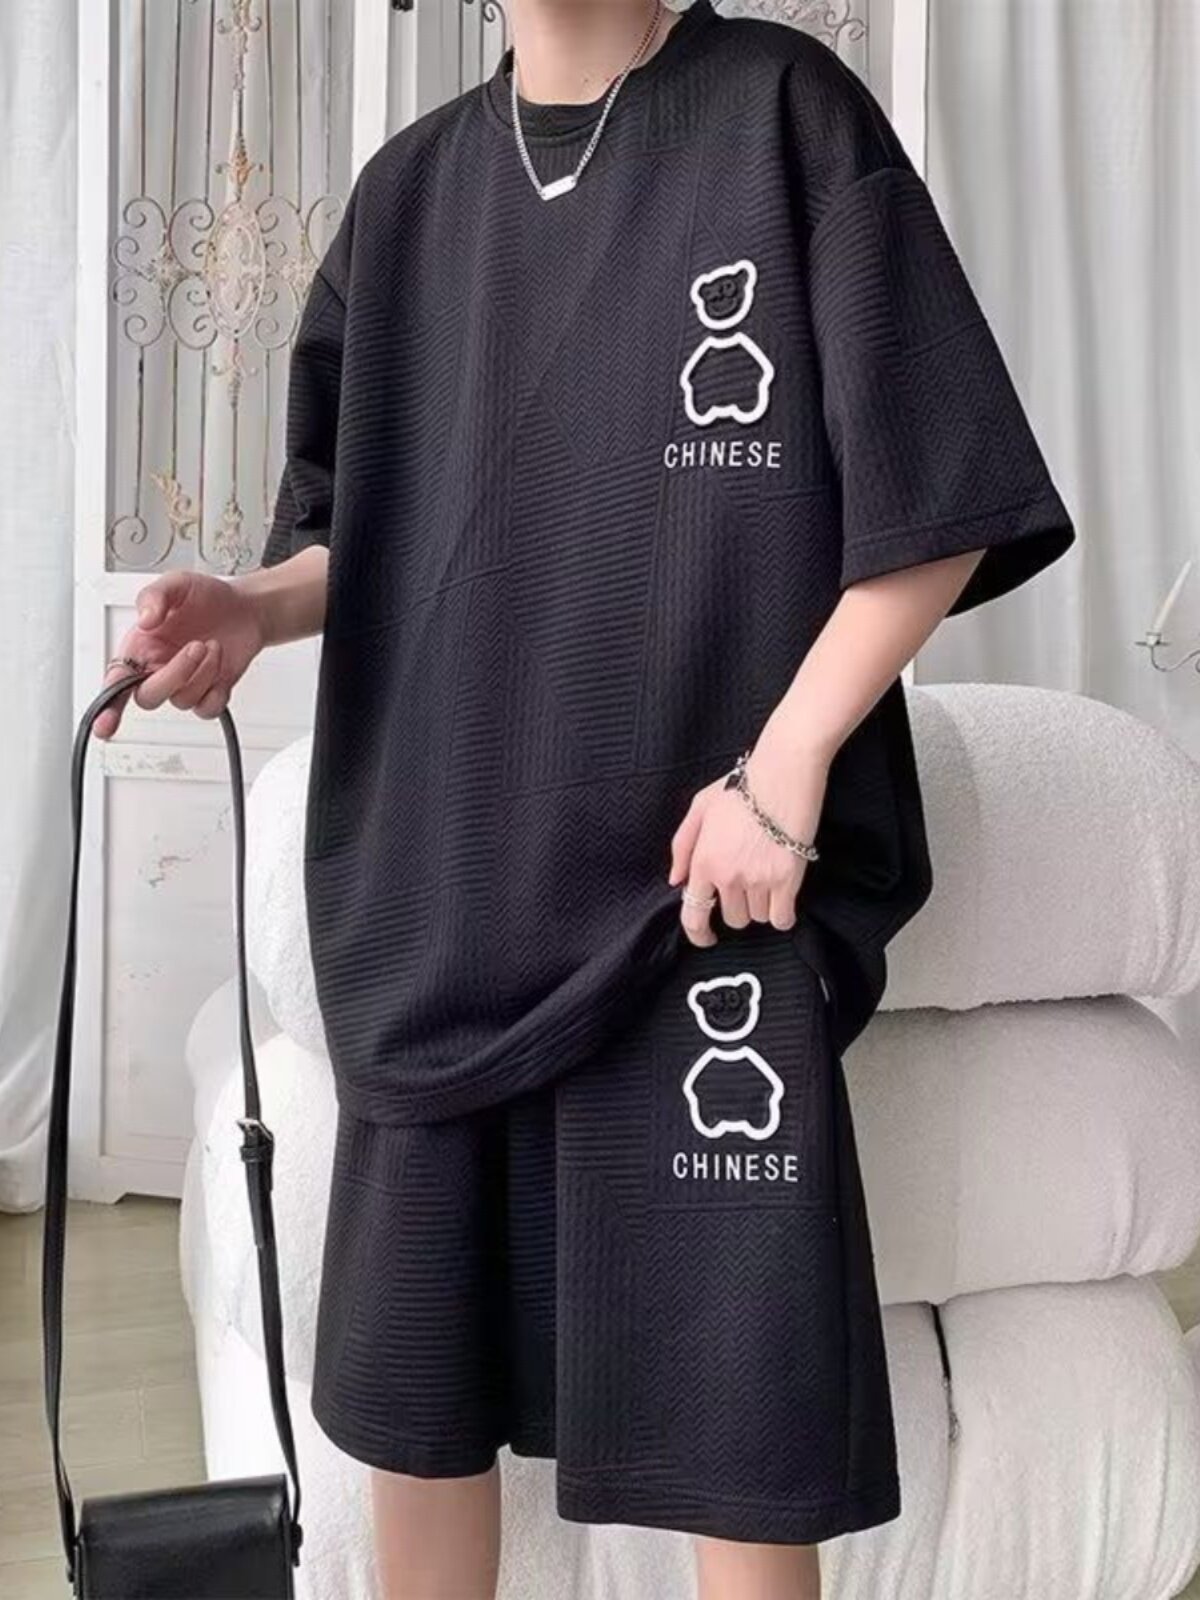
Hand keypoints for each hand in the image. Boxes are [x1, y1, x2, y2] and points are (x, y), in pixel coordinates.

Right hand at [95, 570, 266, 739]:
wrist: (245, 607)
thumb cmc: (206, 597)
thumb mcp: (177, 584)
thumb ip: (154, 597)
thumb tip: (144, 620)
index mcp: (140, 648)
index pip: (115, 683)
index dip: (107, 707)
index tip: (103, 725)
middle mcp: (158, 670)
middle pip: (149, 697)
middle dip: (175, 675)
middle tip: (197, 645)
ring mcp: (184, 684)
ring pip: (182, 700)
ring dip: (203, 672)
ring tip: (213, 645)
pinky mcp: (210, 693)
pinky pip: (207, 709)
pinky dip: (217, 691)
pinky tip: (221, 665)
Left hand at [668, 739, 828, 947]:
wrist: (783, 772)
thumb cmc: (741, 786)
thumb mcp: (700, 808)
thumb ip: (683, 846)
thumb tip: (676, 882)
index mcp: (703, 860)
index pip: (693, 914)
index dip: (699, 935)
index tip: (707, 939)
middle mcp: (728, 875)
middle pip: (733, 919)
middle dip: (738, 907)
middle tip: (749, 882)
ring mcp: (758, 879)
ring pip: (758, 918)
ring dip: (763, 904)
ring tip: (769, 874)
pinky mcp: (788, 879)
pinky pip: (782, 919)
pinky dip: (784, 914)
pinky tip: (785, 898)